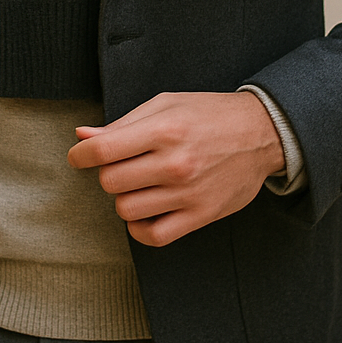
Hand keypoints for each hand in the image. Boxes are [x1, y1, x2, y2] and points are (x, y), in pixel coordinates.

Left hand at [67, 91, 284, 246]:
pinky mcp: (201, 215)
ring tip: (139, 185)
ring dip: (125, 198)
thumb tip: (83, 136)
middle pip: (110, 182)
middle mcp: (175, 163)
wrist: (261, 133)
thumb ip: (123, 123)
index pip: (102, 150)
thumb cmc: (209, 115)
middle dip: (108, 174)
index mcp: (164, 130)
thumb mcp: (166, 105)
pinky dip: (140, 228)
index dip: (81, 155)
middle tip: (122, 166)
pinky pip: (154, 236)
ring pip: (127, 210)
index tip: (80, 156)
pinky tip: (144, 212)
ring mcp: (188, 193)